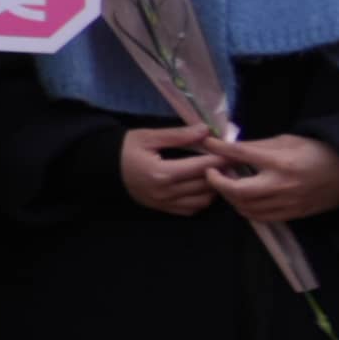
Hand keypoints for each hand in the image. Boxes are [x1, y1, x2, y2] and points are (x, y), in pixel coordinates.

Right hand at [114, 122, 230, 214]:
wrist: (105, 168)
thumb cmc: (126, 149)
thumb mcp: (149, 137)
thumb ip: (179, 135)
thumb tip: (206, 131)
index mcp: (162, 173)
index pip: (202, 167)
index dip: (221, 158)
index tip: (233, 151)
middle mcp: (166, 192)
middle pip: (205, 185)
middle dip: (221, 172)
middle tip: (231, 161)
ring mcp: (165, 204)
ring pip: (202, 200)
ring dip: (214, 187)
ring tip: (218, 173)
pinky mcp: (163, 209)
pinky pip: (191, 209)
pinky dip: (202, 199)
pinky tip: (202, 187)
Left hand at [209, 130, 338, 225]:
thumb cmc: (319, 152)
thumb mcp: (289, 140)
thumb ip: (259, 145)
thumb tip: (231, 146)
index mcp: (282, 162)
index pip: (241, 155)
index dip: (220, 149)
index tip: (207, 144)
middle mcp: (282, 185)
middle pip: (238, 190)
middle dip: (218, 182)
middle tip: (211, 172)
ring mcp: (287, 203)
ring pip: (246, 208)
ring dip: (230, 197)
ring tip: (226, 184)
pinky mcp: (293, 215)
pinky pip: (260, 217)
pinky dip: (246, 208)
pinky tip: (242, 198)